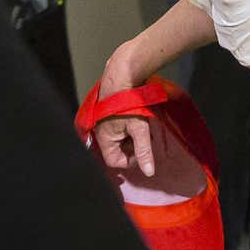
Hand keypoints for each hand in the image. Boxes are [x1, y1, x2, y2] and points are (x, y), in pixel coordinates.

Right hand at [92, 45, 154, 175]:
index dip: (130, 160)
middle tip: (145, 136)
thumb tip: (149, 172)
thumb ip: (144, 151)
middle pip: (117, 150)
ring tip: (143, 126)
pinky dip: (129, 127)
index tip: (142, 150)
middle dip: (132, 146)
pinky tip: (138, 118)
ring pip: (119, 138)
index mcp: (104, 138)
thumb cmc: (129, 104)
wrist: (122, 77)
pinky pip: (119, 128)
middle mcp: (100, 132)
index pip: (114, 161)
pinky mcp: (108, 113)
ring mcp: (104, 122)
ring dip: (132, 136)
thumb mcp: (139, 129)